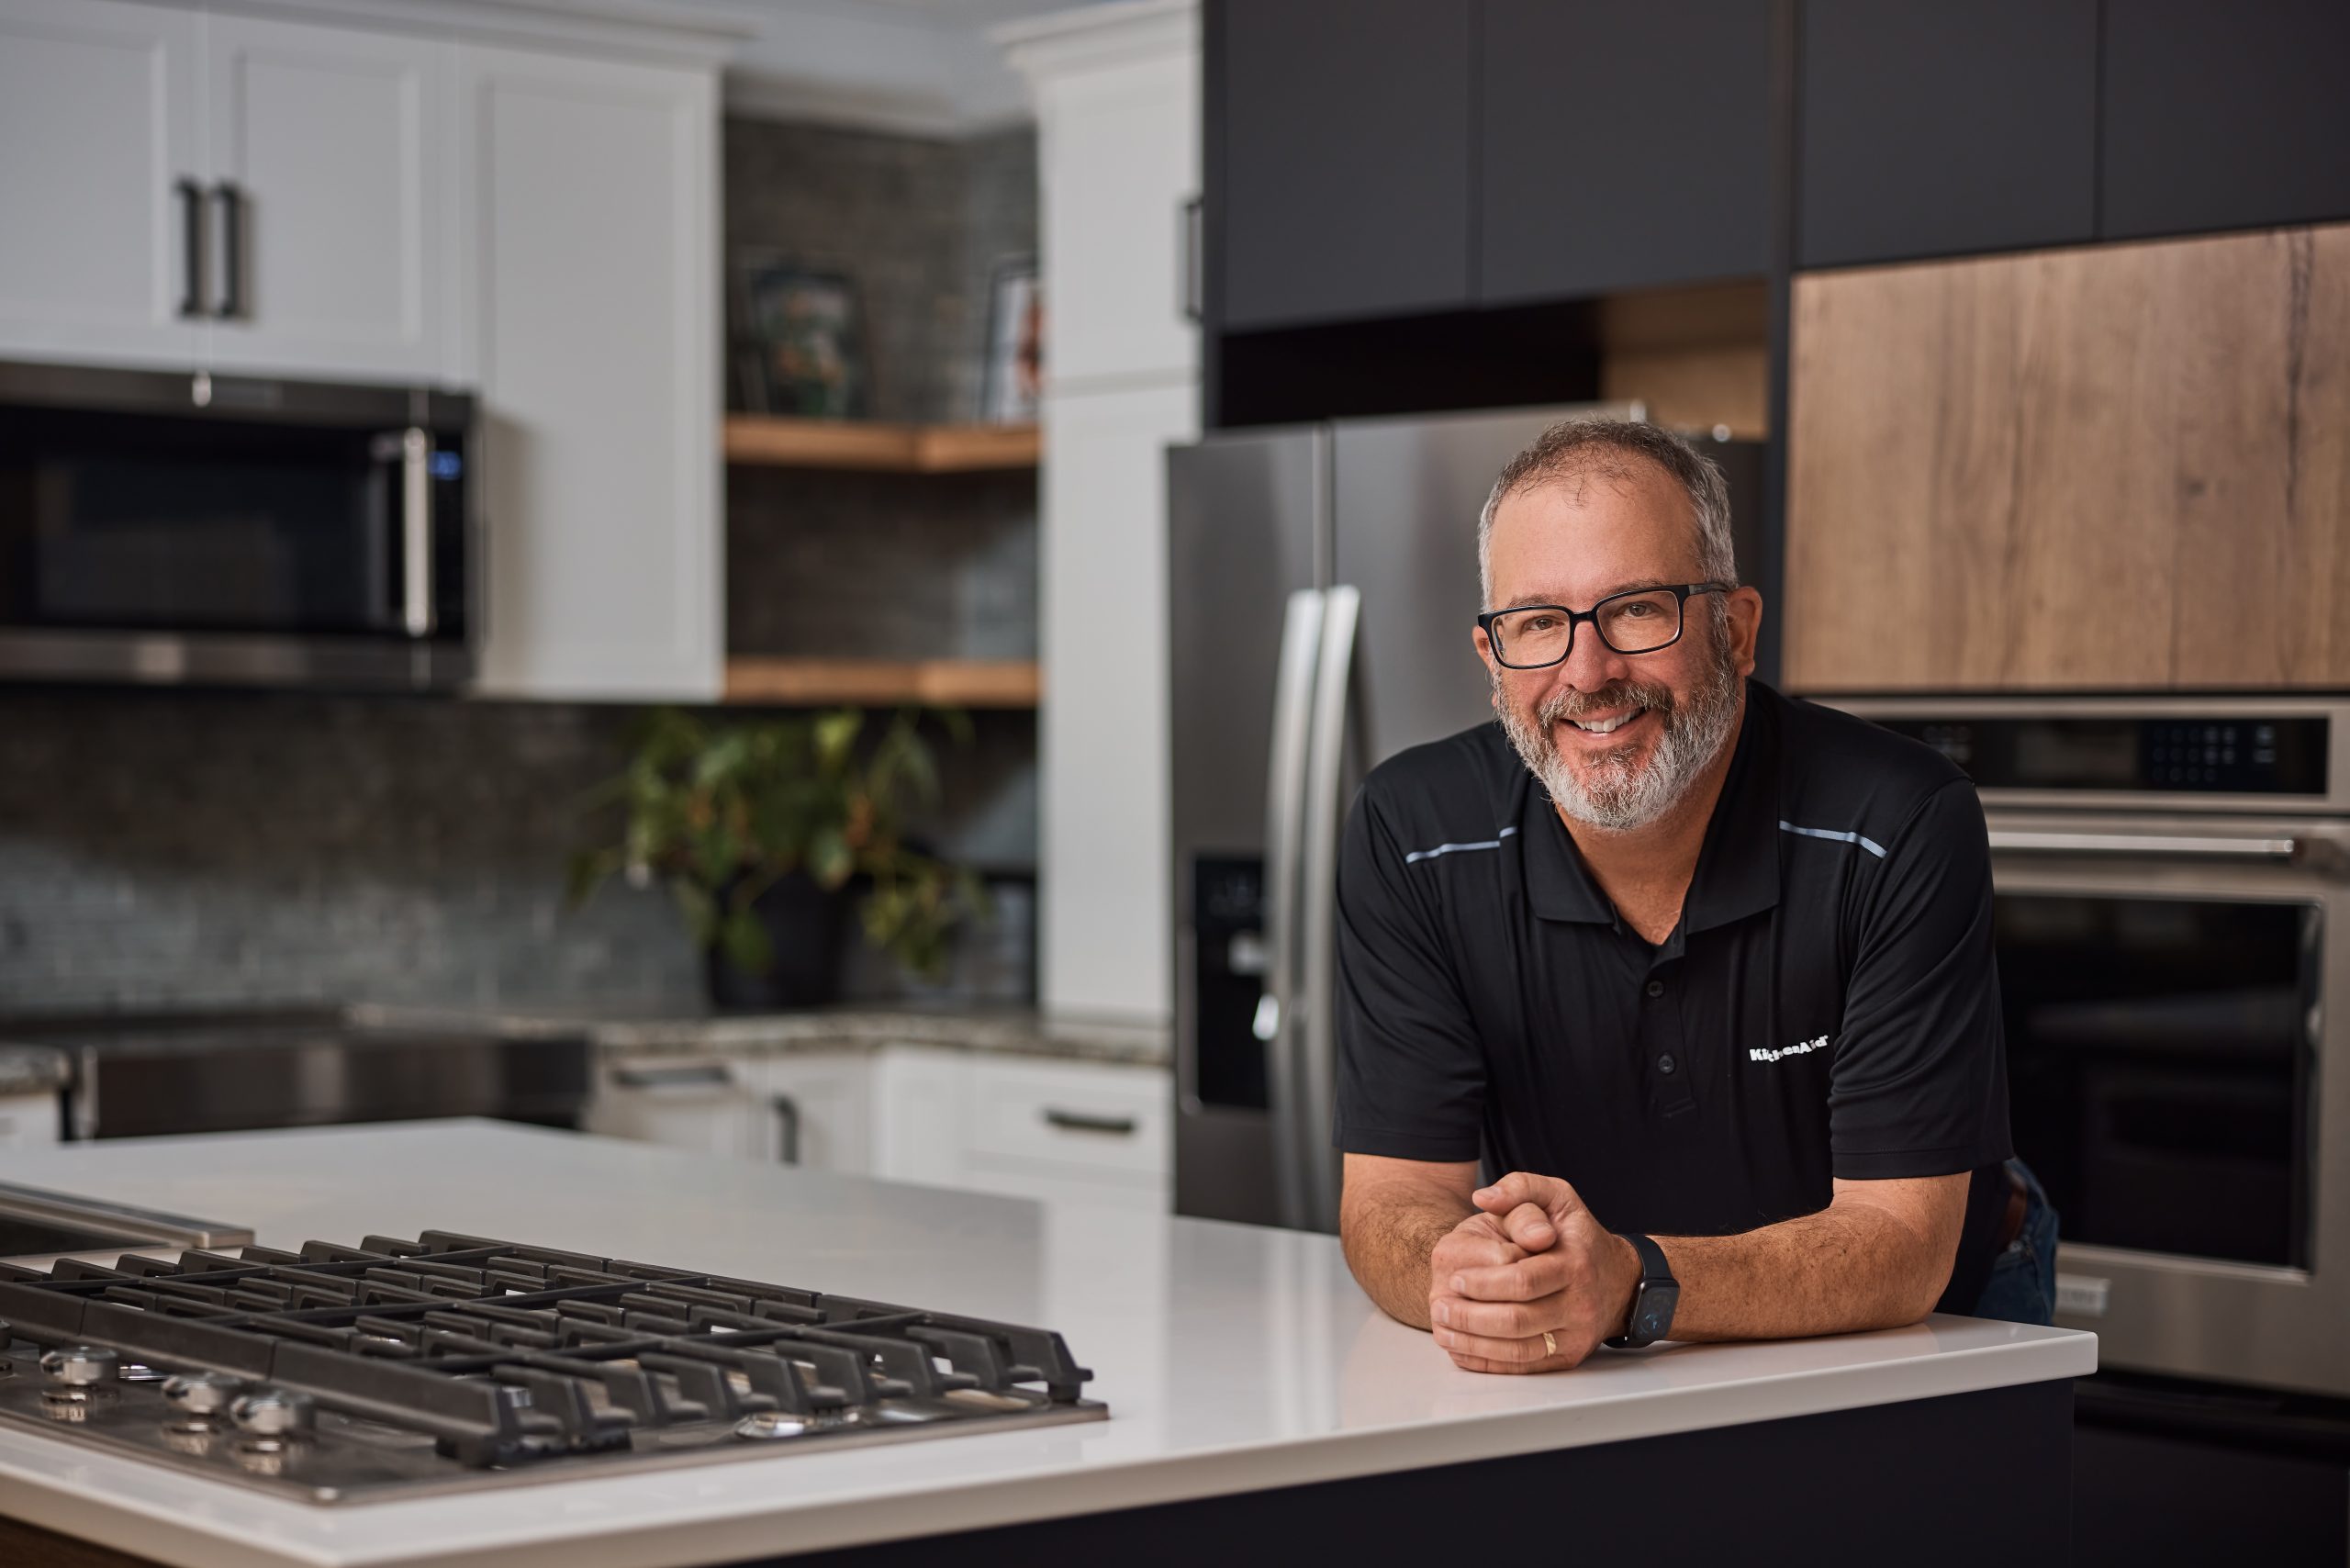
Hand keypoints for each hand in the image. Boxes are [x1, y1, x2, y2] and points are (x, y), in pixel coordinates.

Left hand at [1427, 1171, 1640, 1373]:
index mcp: (1574, 1264)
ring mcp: (1575, 1335)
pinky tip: (1463, 1348)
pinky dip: (1488, 1361)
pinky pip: (1524, 1367)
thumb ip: (1520, 1188)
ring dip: (1474, 1343)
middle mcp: (1579, 1304)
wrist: (1618, 1279)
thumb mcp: (1557, 1197)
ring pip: (1519, 1350)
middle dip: (1471, 1316)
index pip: (1523, 1280)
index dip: (1484, 1283)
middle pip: (1518, 1320)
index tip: (1455, 1278)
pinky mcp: (1568, 1357)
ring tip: (1444, 1327)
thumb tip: (1483, 1197)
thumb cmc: (1577, 1235)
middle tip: (1440, 1306)